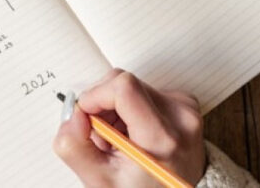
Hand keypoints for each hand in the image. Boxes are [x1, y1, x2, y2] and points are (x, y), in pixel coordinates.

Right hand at [53, 69, 205, 187]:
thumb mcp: (100, 181)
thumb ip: (75, 147)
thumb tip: (73, 113)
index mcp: (163, 138)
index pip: (124, 88)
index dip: (95, 95)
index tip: (85, 115)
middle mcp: (180, 117)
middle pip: (123, 83)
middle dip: (102, 105)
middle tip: (103, 137)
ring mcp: (186, 108)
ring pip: (131, 85)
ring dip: (114, 108)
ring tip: (119, 139)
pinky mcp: (185, 103)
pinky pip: (144, 90)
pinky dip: (129, 108)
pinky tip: (132, 133)